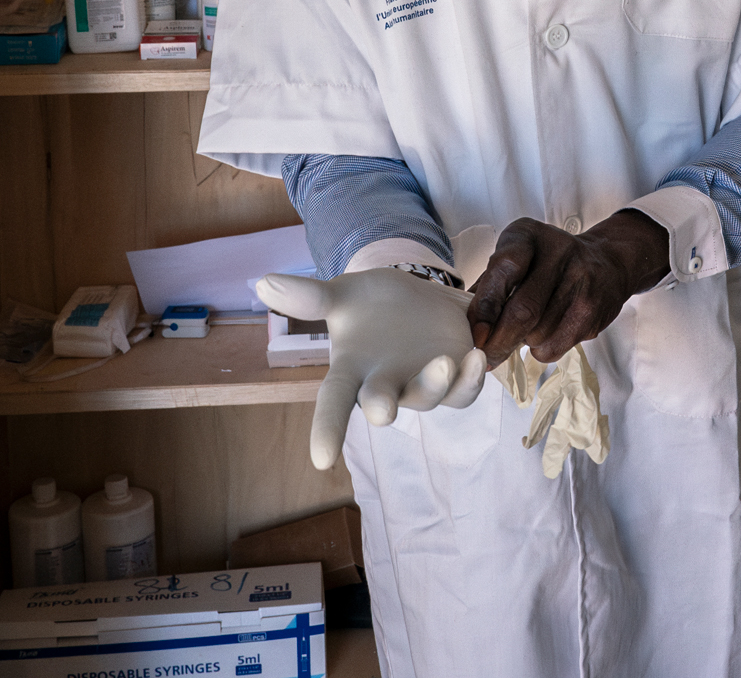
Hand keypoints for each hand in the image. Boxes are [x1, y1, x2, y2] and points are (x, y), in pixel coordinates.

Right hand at [256, 268, 489, 470]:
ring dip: (438, 384)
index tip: (321, 459)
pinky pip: (465, 390)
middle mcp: (386, 386)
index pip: (332, 404)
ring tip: (447, 360)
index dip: (326, 430)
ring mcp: (422, 384)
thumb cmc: (371, 306)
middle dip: (383, 407)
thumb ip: (309, 296)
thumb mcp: (342, 295)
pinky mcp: (456, 375)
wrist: (414, 297)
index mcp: (352, 371)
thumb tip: (263, 282)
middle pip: (382, 405)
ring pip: (431, 398)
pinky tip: (476, 355)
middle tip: (383, 410)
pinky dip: (472, 378)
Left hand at [465, 212, 670, 366]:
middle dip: (499, 341)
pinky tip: (544, 333)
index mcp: (529, 235)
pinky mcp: (593, 311)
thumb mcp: (518, 257)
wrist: (607, 261)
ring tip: (524, 331)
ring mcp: (580, 282)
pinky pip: (556, 346)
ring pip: (538, 334)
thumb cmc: (549, 262)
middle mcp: (558, 252)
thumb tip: (467, 326)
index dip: (487, 306)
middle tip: (486, 356)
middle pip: (523, 310)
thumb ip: (491, 285)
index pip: (505, 269)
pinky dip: (541, 349)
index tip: (476, 334)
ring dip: (522, 343)